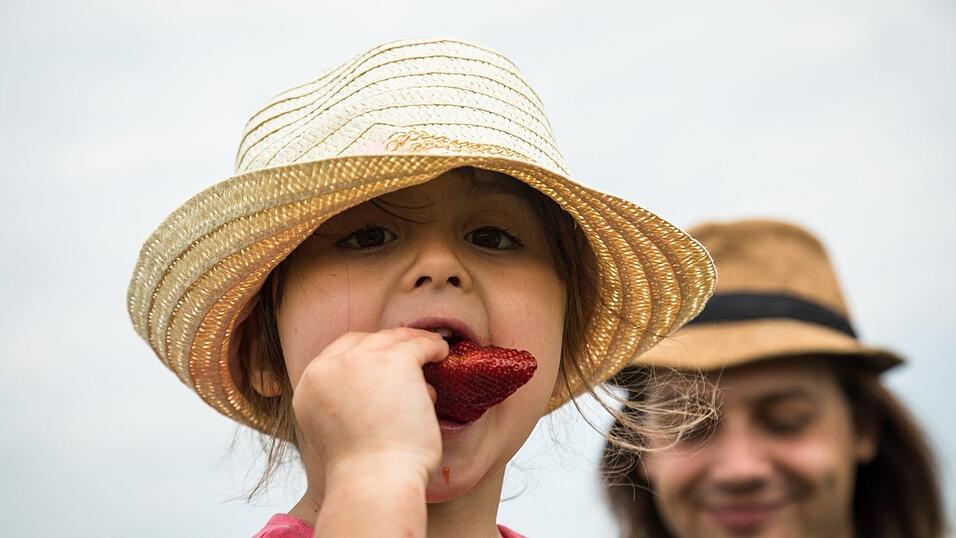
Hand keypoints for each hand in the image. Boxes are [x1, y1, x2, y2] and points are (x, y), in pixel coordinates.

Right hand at [291, 328, 448, 481]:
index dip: (364, 353)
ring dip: (413, 342)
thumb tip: (372, 397)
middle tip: (409, 351)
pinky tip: (442, 353)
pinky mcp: (396, 361)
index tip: (382, 359)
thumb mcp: (332, 433)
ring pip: (392, 340)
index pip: (338, 353)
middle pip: (364, 342)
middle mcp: (330, 367)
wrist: (373, 482)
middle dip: (389, 345)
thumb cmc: (362, 472)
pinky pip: (418, 345)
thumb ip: (341, 407)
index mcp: (311, 385)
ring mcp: (362, 361)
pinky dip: (432, 346)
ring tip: (431, 349)